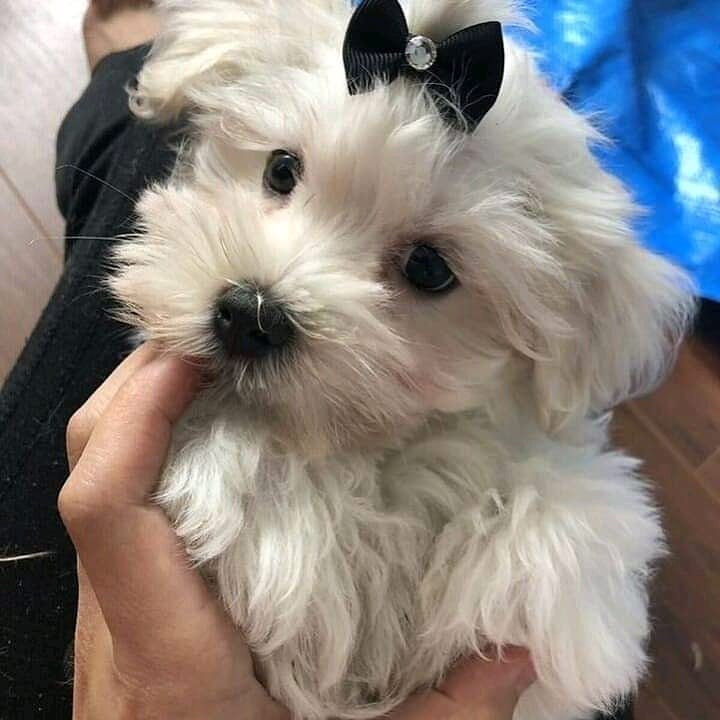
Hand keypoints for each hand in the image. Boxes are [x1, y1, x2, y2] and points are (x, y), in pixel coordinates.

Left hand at [59, 345, 533, 719]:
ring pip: (99, 474)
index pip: (109, 506)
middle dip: (144, 383)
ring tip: (221, 369)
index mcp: (167, 648)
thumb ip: (439, 716)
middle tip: (221, 338)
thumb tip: (519, 649)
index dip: (139, 414)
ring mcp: (109, 607)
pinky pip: (119, 502)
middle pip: (91, 463)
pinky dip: (152, 446)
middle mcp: (118, 614)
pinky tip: (214, 435)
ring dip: (147, 406)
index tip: (197, 355)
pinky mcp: (119, 607)